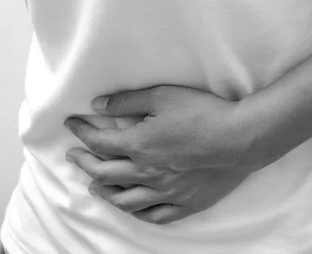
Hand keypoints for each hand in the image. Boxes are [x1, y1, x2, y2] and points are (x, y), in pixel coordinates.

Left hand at [64, 85, 259, 224]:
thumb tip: (97, 105)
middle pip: (104, 172)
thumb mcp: (162, 96)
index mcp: (138, 145)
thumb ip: (126, 101)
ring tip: (94, 184)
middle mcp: (146, 173)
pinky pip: (154, 215)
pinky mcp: (185, 203)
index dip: (81, 132)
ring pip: (124, 199)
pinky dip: (138, 212)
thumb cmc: (203, 113)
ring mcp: (165, 192)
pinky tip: (133, 207)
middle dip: (83, 162)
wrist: (240, 138)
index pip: (98, 141)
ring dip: (104, 190)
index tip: (71, 124)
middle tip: (73, 155)